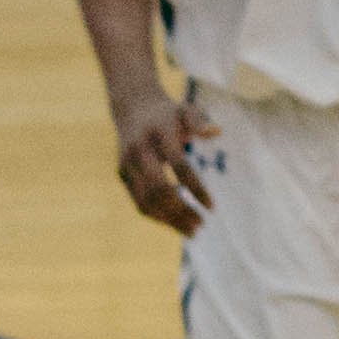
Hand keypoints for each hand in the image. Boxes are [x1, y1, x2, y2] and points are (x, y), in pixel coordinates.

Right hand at [113, 88, 217, 234]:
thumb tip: (216, 132)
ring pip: (146, 200)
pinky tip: (176, 222)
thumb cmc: (168, 113)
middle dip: (181, 211)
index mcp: (158, 134)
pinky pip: (139, 201)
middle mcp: (139, 151)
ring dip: (169, 220)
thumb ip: (199, 121)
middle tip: (201, 225)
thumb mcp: (186, 110)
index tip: (211, 207)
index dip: (195, 188)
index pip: (179, 166)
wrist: (132, 108)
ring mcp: (127, 164)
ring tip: (191, 230)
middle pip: (159, 189)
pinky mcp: (122, 174)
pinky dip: (157, 215)